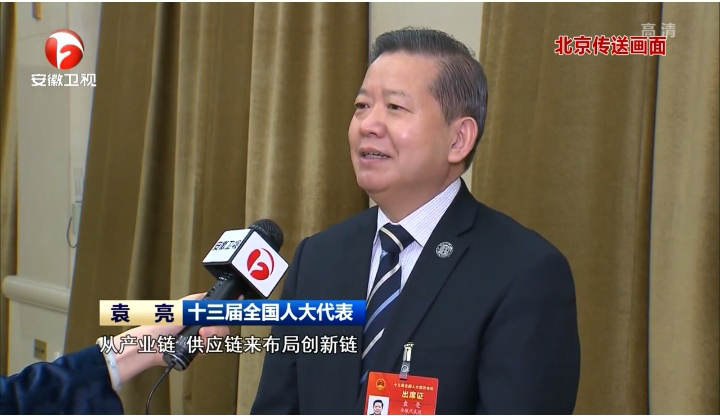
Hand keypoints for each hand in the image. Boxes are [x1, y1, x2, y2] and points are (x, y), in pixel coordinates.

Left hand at [111, 292, 241, 381]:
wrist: (151, 345)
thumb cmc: (162, 324)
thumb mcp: (184, 307)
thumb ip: (201, 302)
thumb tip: (217, 298)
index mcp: (198, 309)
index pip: (218, 307)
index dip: (227, 308)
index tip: (236, 305)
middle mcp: (200, 322)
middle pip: (222, 324)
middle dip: (217, 328)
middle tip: (206, 330)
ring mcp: (199, 336)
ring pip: (217, 337)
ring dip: (211, 338)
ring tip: (199, 338)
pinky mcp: (196, 349)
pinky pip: (209, 348)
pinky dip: (205, 348)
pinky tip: (197, 346)